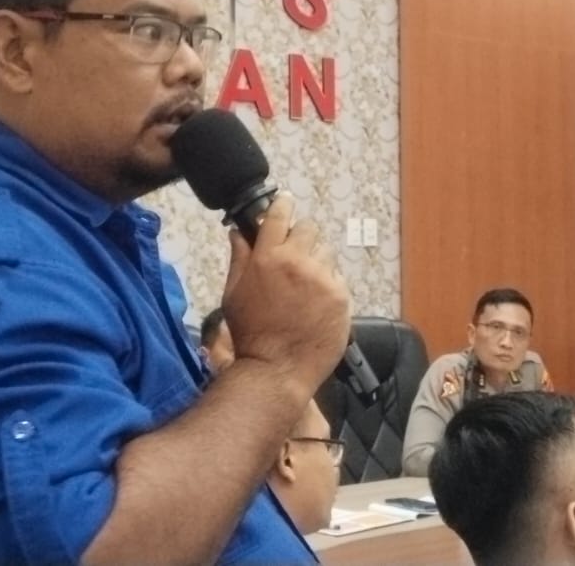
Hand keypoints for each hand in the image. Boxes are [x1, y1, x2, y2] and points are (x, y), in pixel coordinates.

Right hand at [221, 194, 349, 395]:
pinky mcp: (341, 296)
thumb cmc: (251, 334)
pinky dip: (328, 286)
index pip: (279, 214)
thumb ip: (239, 258)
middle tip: (293, 259)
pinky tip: (315, 305)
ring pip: (324, 254)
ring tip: (304, 289)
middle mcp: (297, 261)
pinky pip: (337, 278)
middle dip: (301, 238)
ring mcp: (322, 278)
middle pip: (308, 228)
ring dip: (316, 263)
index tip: (284, 204)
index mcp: (267, 257)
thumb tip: (238, 232)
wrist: (277, 369)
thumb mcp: (233, 294)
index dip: (283, 205)